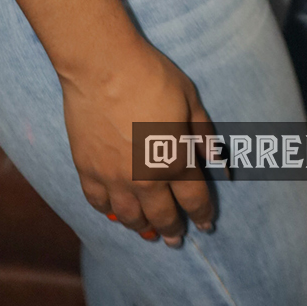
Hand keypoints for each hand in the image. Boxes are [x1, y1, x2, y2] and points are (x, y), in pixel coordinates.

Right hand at [61, 35, 216, 246]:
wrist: (102, 66)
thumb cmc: (151, 77)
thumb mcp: (190, 100)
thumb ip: (204, 134)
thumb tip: (219, 162)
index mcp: (175, 162)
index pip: (194, 200)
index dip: (203, 215)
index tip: (206, 224)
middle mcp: (145, 179)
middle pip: (162, 216)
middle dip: (173, 230)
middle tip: (176, 239)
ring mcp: (113, 178)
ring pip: (129, 217)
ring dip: (141, 227)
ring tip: (147, 231)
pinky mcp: (87, 169)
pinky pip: (98, 202)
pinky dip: (108, 212)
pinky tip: (114, 212)